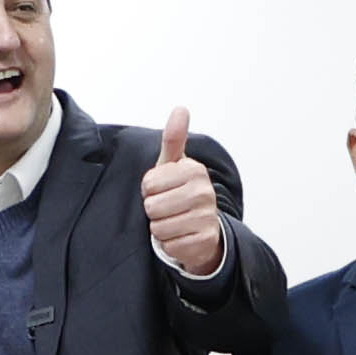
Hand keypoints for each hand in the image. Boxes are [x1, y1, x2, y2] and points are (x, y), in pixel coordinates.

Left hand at [140, 107, 229, 280]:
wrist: (203, 229)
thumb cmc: (181, 193)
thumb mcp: (173, 166)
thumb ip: (173, 139)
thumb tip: (181, 109)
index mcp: (194, 170)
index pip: (148, 184)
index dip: (150, 190)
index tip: (163, 190)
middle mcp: (205, 192)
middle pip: (152, 207)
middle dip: (154, 211)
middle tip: (168, 208)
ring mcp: (207, 218)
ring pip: (159, 227)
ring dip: (161, 229)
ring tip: (174, 222)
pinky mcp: (205, 241)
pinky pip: (170, 245)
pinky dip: (170, 244)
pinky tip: (181, 236)